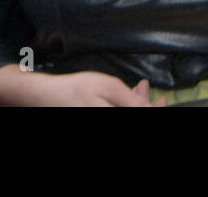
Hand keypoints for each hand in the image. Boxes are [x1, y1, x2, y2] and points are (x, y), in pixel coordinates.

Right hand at [0, 67, 165, 105]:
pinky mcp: (94, 118)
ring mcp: (99, 119)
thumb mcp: (108, 88)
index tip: (162, 99)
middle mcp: (108, 120)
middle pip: (135, 115)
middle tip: (143, 86)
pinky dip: (122, 106)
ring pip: (125, 113)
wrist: (45, 97)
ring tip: (135, 88)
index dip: (155, 109)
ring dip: (134, 104)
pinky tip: (123, 97)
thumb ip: (131, 100)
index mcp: (111, 116)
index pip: (142, 116)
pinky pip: (115, 113)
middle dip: (145, 105)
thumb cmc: (76, 89)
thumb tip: (151, 107)